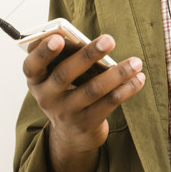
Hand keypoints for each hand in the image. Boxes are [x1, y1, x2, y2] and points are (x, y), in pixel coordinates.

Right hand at [23, 32, 144, 153]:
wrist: (70, 134)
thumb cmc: (66, 89)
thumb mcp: (57, 75)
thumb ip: (66, 57)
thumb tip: (90, 41)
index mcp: (36, 79)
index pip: (32, 65)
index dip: (43, 51)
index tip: (58, 37)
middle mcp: (47, 97)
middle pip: (65, 74)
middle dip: (88, 55)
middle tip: (109, 39)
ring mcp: (66, 113)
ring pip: (92, 90)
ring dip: (117, 74)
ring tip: (136, 62)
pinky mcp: (86, 124)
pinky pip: (108, 104)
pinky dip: (126, 89)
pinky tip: (138, 78)